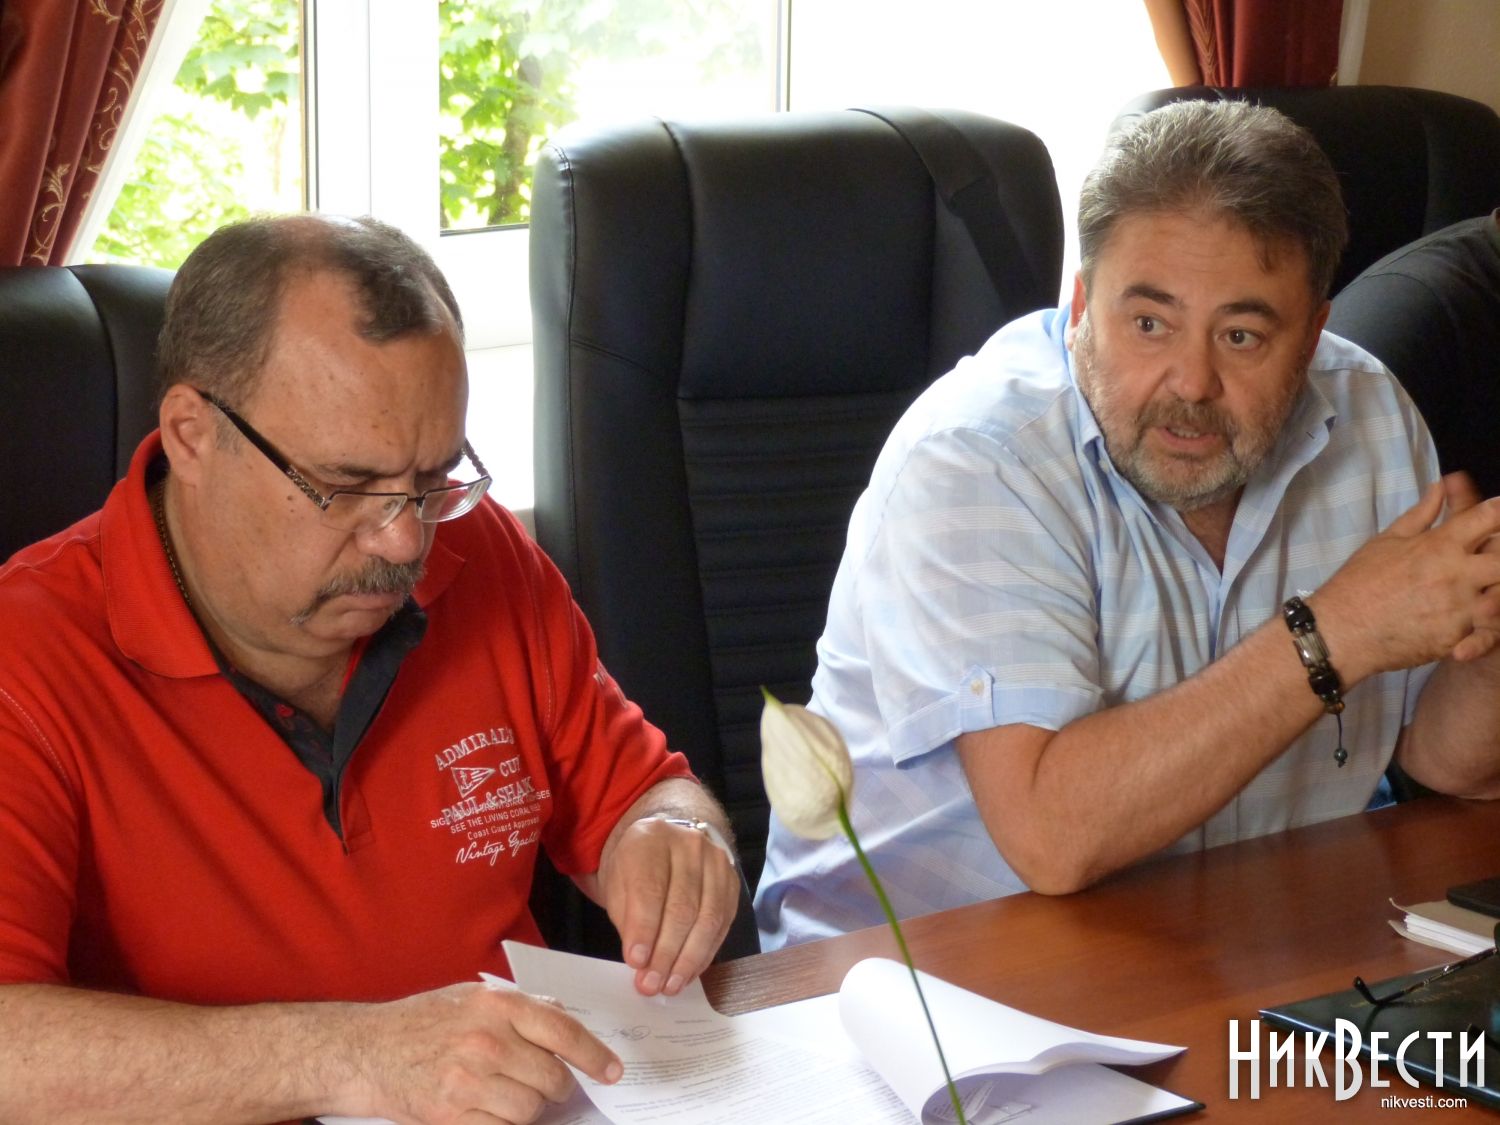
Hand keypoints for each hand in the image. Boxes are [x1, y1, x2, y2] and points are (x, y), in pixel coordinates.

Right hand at [351, 982, 620, 1124]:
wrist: (367, 1050)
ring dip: (532, 1109)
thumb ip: (521, 1006)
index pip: (563, 1031)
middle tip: (552, 1087)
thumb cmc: (423, 1021)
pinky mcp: (451, 1115)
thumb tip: (564, 1016)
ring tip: (515, 1097)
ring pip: (530, 1109)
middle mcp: (486, 1041)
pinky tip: (494, 1111)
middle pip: (552, 1078)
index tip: (611, 1071)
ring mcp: (468, 1081)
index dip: (594, 1055)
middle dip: (558, 1088)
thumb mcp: (474, 997)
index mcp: (497, 1006)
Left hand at [598, 815, 737, 996]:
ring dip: (688, 960)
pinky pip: (722, 924)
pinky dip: (705, 954)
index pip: (650, 890)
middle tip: (651, 984)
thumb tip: (642, 961)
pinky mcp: (732, 882)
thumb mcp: (617, 886)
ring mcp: (716, 862)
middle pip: (682, 908)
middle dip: (666, 953)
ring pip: (707, 919)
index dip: (644, 930)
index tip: (636, 962)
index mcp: (651, 839)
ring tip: (670, 985)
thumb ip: (627, 919)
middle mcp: (689, 846)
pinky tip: (688, 972)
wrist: (664, 844)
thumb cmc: (635, 869)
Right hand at [1313, 474, 1499, 679]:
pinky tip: (1470, 624)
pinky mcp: (1456, 638)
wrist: (1341, 630)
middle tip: (1488, 560)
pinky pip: (1486, 633)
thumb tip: (1440, 485)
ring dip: (1494, 594)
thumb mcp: (1386, 541)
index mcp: (1440, 545)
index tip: (1499, 515)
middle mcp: (1455, 574)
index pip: (1488, 516)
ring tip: (1480, 595)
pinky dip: (1483, 632)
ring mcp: (1459, 608)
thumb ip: (1421, 514)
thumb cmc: (1359, 583)